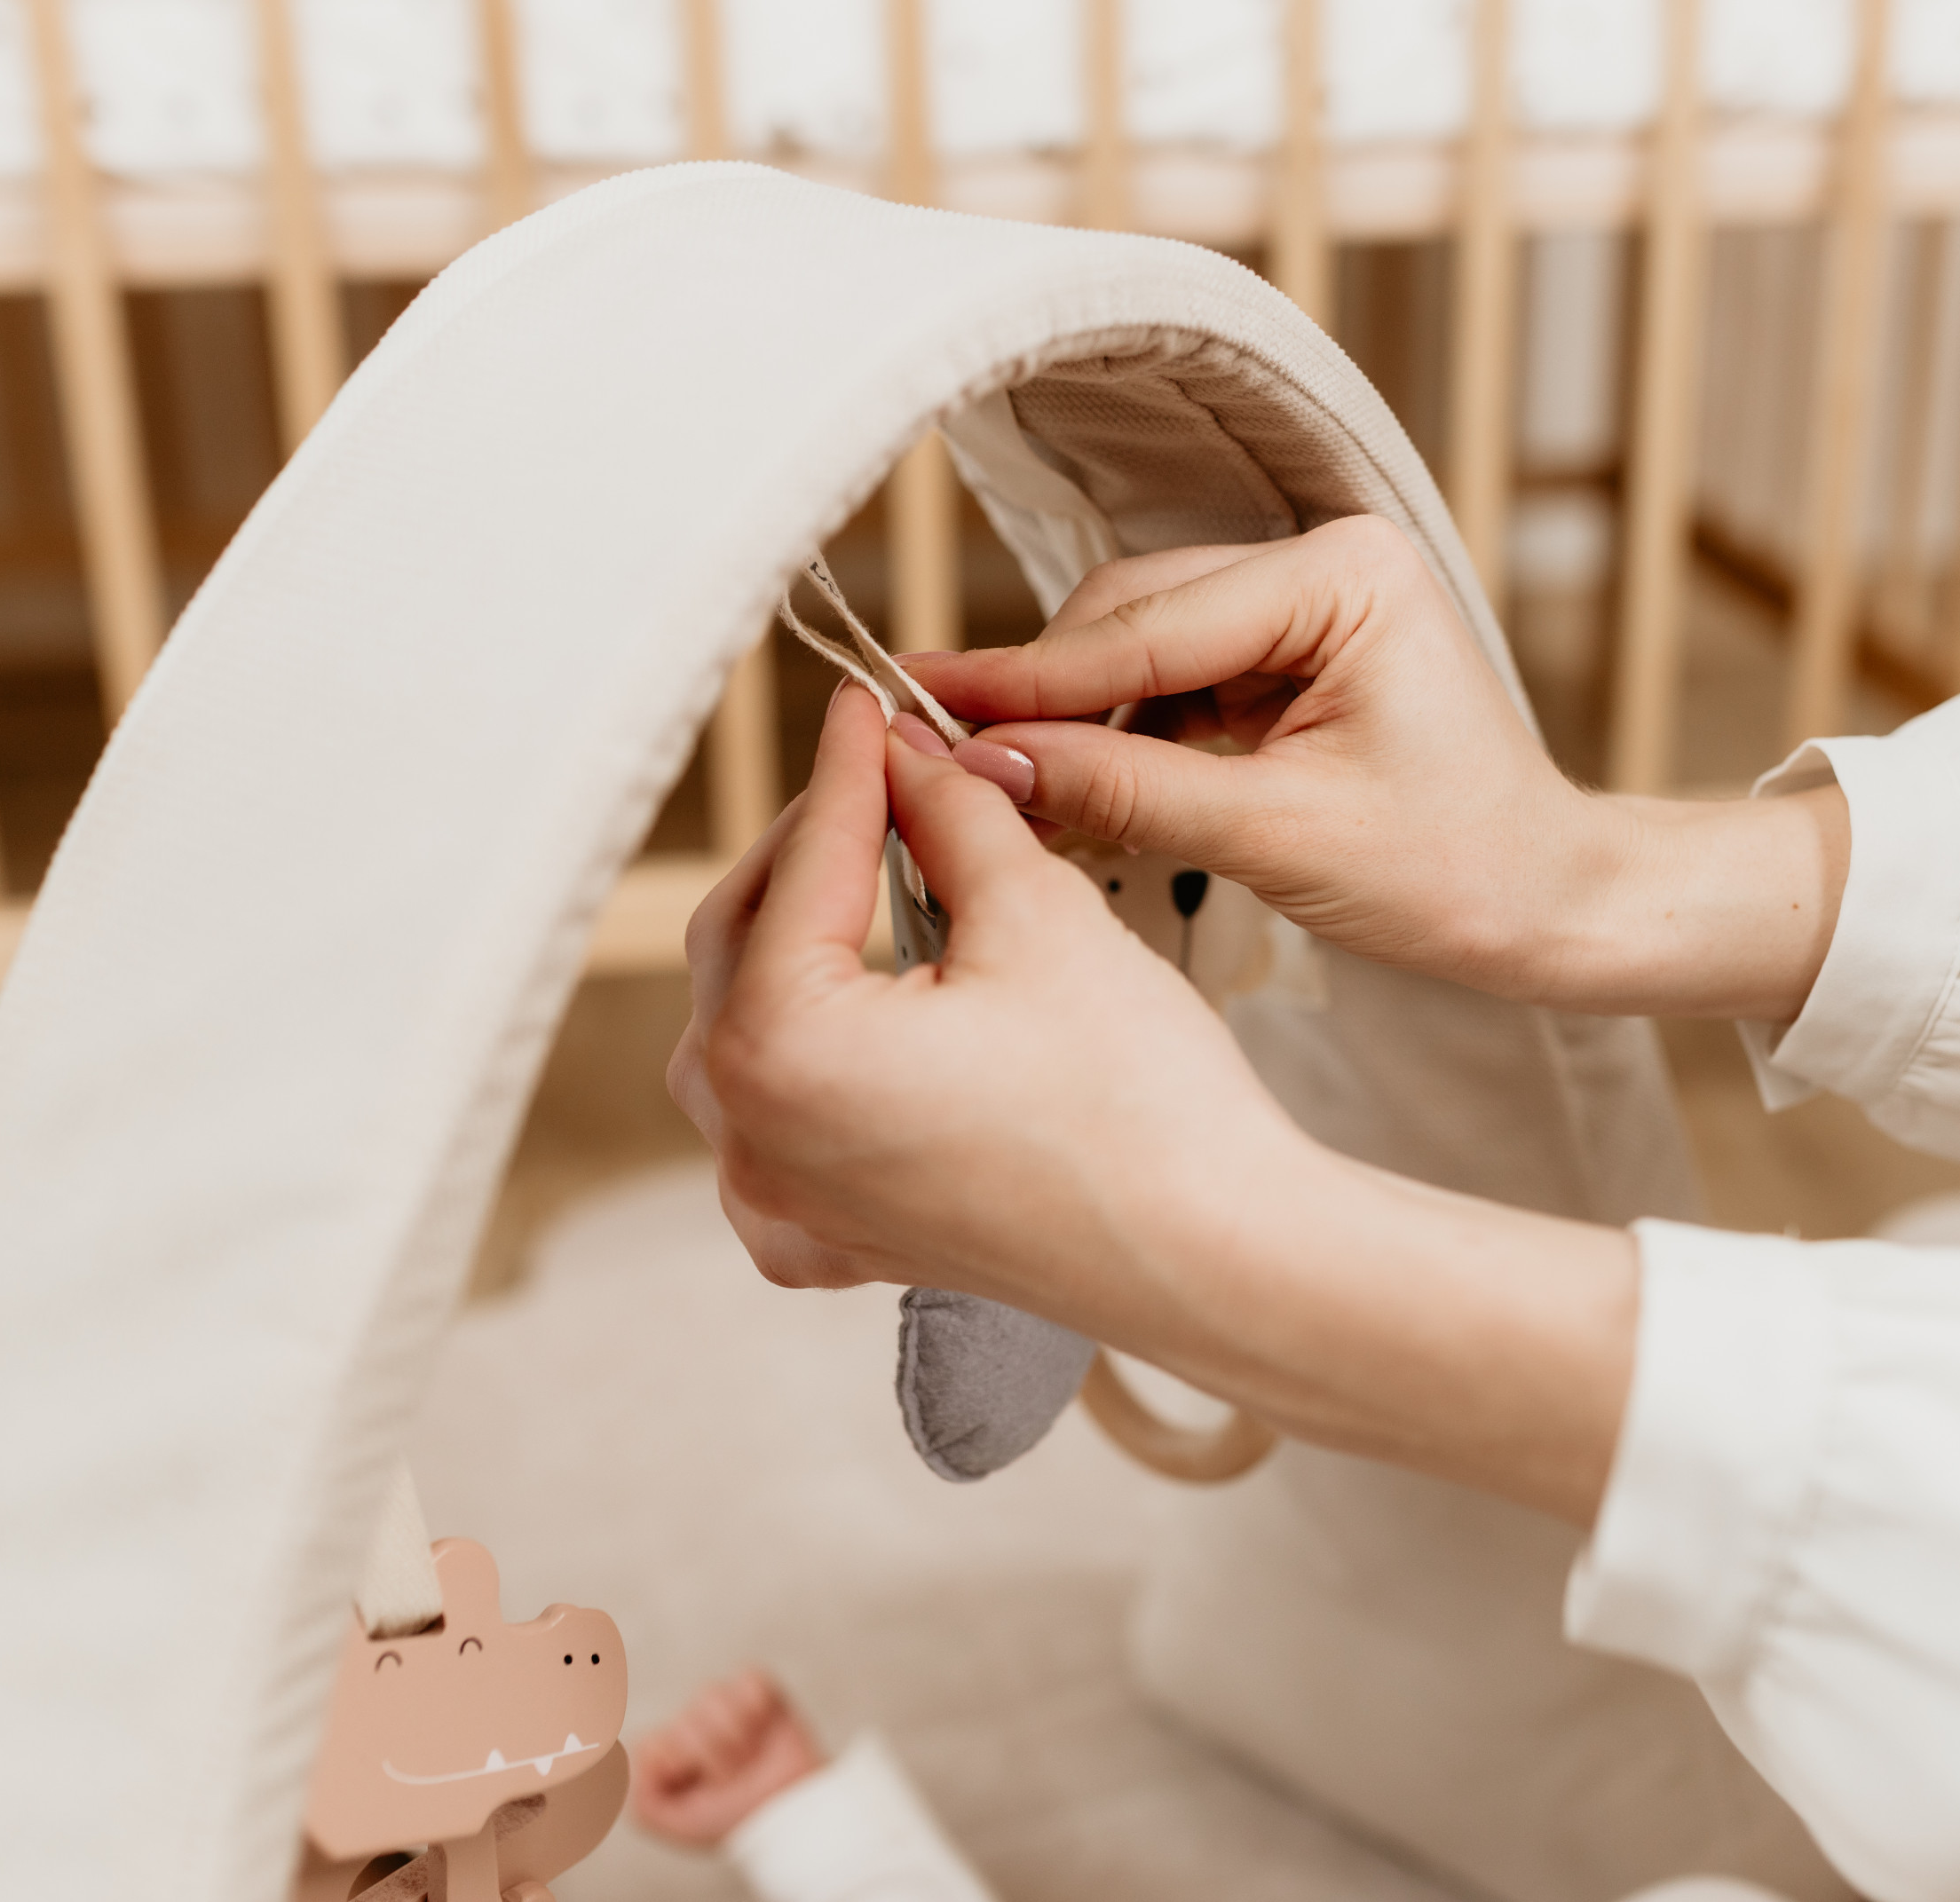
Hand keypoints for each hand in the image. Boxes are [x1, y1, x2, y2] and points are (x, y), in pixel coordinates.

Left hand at [630, 1669, 825, 1848]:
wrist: (785, 1817)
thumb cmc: (730, 1820)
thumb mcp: (673, 1822)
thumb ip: (642, 1795)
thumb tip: (645, 1753)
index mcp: (669, 1754)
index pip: (653, 1742)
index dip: (676, 1765)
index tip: (697, 1788)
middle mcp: (694, 1727)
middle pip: (685, 1721)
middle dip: (712, 1756)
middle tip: (733, 1780)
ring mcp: (727, 1708)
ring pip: (711, 1696)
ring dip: (735, 1735)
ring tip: (751, 1758)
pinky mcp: (760, 1693)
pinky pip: (748, 1678)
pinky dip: (758, 1705)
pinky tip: (765, 1728)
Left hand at [665, 684, 1308, 1320]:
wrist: (1216, 1257)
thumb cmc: (1140, 1104)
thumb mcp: (1038, 913)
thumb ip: (951, 811)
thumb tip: (911, 752)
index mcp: (780, 1047)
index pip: (806, 862)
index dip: (851, 765)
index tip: (877, 702)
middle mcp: (751, 1138)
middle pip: (743, 943)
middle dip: (814, 850)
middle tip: (883, 774)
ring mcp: (779, 1204)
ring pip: (745, 1033)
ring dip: (797, 949)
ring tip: (872, 872)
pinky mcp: (825, 1243)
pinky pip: (774, 1125)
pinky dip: (803, 1057)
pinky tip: (859, 1011)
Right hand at [909, 515, 1848, 1020]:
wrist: (1548, 907)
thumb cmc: (1454, 873)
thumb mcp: (1280, 838)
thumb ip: (1129, 792)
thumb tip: (991, 763)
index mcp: (1343, 573)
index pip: (1150, 628)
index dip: (1030, 679)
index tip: (921, 701)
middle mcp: (1322, 560)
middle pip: (1130, 617)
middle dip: (1050, 701)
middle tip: (949, 766)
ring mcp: (1302, 604)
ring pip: (1137, 649)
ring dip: (1081, 725)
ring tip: (1015, 799)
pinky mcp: (1285, 655)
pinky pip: (1168, 685)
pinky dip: (1123, 741)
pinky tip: (1081, 798)